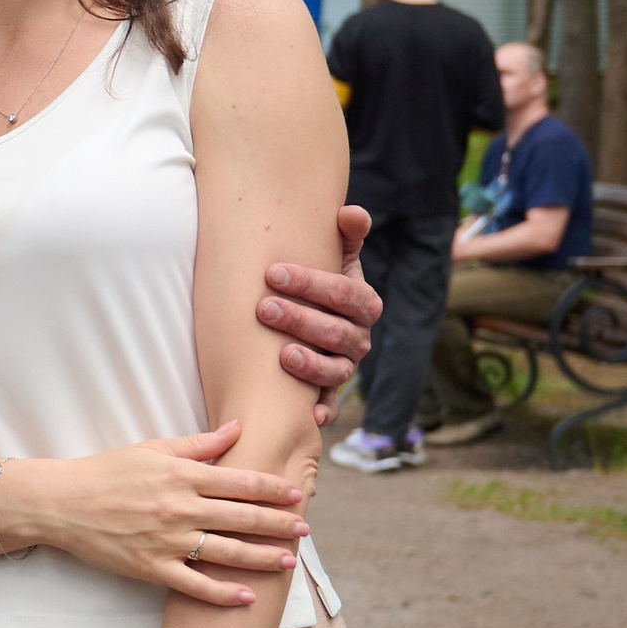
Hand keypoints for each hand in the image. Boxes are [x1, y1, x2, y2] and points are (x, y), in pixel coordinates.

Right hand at [19, 421, 308, 607]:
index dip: (274, 488)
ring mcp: (167, 541)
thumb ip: (199, 443)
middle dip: (279, 524)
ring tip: (288, 562)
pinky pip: (195, 586)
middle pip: (243, 518)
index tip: (297, 493)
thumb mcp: (152, 448)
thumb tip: (237, 428)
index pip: (241, 482)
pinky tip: (247, 596)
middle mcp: (180, 509)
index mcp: (181, 476)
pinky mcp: (152, 568)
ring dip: (263, 558)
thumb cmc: (106, 472)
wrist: (62, 503)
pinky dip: (223, 593)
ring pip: (227, 553)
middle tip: (305, 529)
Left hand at [257, 203, 379, 425]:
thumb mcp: (332, 255)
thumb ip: (344, 234)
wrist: (309, 313)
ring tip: (282, 355)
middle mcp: (359, 337)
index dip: (311, 282)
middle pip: (338, 332)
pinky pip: (329, 405)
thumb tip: (351, 212)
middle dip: (301, 320)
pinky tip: (306, 415)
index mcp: (363, 302)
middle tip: (263, 307)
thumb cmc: (315, 281)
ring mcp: (345, 366)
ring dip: (311, 365)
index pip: (344, 293)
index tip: (273, 271)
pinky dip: (321, 412)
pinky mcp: (328, 392)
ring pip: (337, 370)